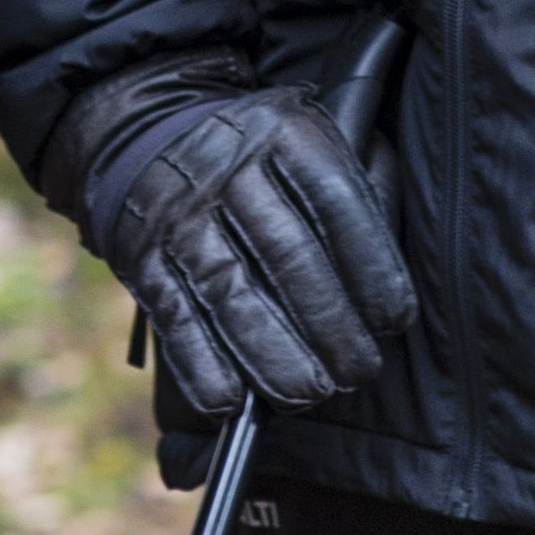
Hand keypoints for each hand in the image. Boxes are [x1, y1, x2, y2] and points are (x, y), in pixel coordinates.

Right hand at [47, 52, 416, 412]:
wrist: (148, 133)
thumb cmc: (261, 155)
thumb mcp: (315, 138)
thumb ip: (366, 184)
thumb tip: (392, 264)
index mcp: (283, 133)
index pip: (336, 201)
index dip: (370, 264)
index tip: (394, 320)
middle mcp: (226, 168)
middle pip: (285, 252)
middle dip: (327, 321)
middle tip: (357, 372)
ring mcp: (178, 213)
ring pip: (228, 290)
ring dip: (269, 352)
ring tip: (307, 394)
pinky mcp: (141, 255)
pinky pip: (172, 315)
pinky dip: (199, 363)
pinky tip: (230, 401)